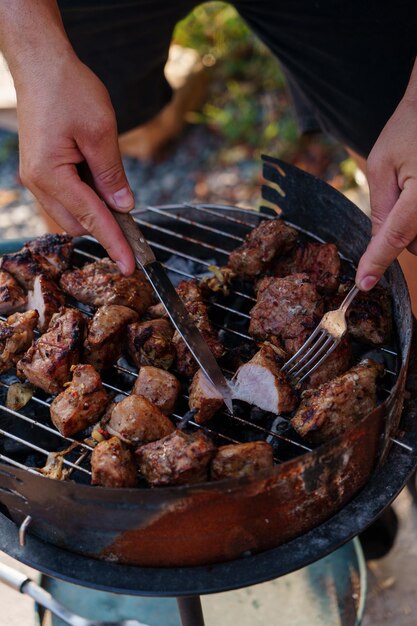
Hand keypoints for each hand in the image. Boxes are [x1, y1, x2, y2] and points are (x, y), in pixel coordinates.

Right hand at [16, 52, 135, 273]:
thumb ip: (113, 175)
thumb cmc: (69, 90)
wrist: (41, 63)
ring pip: (72, 212)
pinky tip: (95, 170)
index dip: (114, 242)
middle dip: (105, 221)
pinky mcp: (41, 170)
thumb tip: (124, 207)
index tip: (130, 265)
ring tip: (106, 172)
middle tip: (128, 203)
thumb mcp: (101, 132)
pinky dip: (86, 194)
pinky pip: (67, 196)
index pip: (91, 219)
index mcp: (50, 174)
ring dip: (95, 206)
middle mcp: (38, 182)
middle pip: (78, 223)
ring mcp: (36, 177)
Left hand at [356, 78, 416, 290]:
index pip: (393, 239)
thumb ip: (380, 208)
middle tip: (400, 193)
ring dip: (413, 225)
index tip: (364, 285)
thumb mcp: (383, 164)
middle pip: (413, 243)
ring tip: (414, 185)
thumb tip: (376, 246)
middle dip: (399, 231)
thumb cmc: (411, 128)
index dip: (376, 263)